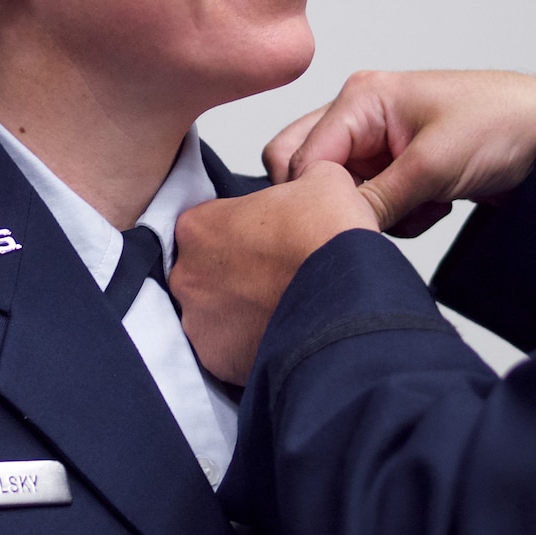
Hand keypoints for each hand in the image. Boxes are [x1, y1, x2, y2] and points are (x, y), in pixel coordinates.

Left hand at [172, 162, 378, 386]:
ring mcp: (198, 321)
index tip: (268, 238)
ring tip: (281, 305)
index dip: (243, 229)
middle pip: (206, 270)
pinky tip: (279, 331)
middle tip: (276, 273)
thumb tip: (304, 183)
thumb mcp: (320, 178)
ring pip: (215, 311)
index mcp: (198, 226)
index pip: (210, 223)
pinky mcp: (216, 358)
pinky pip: (227, 348)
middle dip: (236, 272)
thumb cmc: (328, 241)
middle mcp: (187, 275)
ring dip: (240, 308)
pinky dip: (247, 343)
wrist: (348, 302)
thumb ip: (297, 176)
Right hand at [264, 71, 535, 235]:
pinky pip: (375, 204)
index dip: (317, 197)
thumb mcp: (433, 166)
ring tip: (424, 204)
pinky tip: (436, 206)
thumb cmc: (502, 125)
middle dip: (340, 202)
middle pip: (308, 170)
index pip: (301, 156)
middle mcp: (362, 116)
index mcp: (362, 98)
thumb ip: (376, 199)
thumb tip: (335, 228)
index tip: (349, 223)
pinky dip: (401, 216)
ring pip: (344, 193)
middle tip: (379, 216)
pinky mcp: (401, 168)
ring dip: (378, 213)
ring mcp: (381, 143)